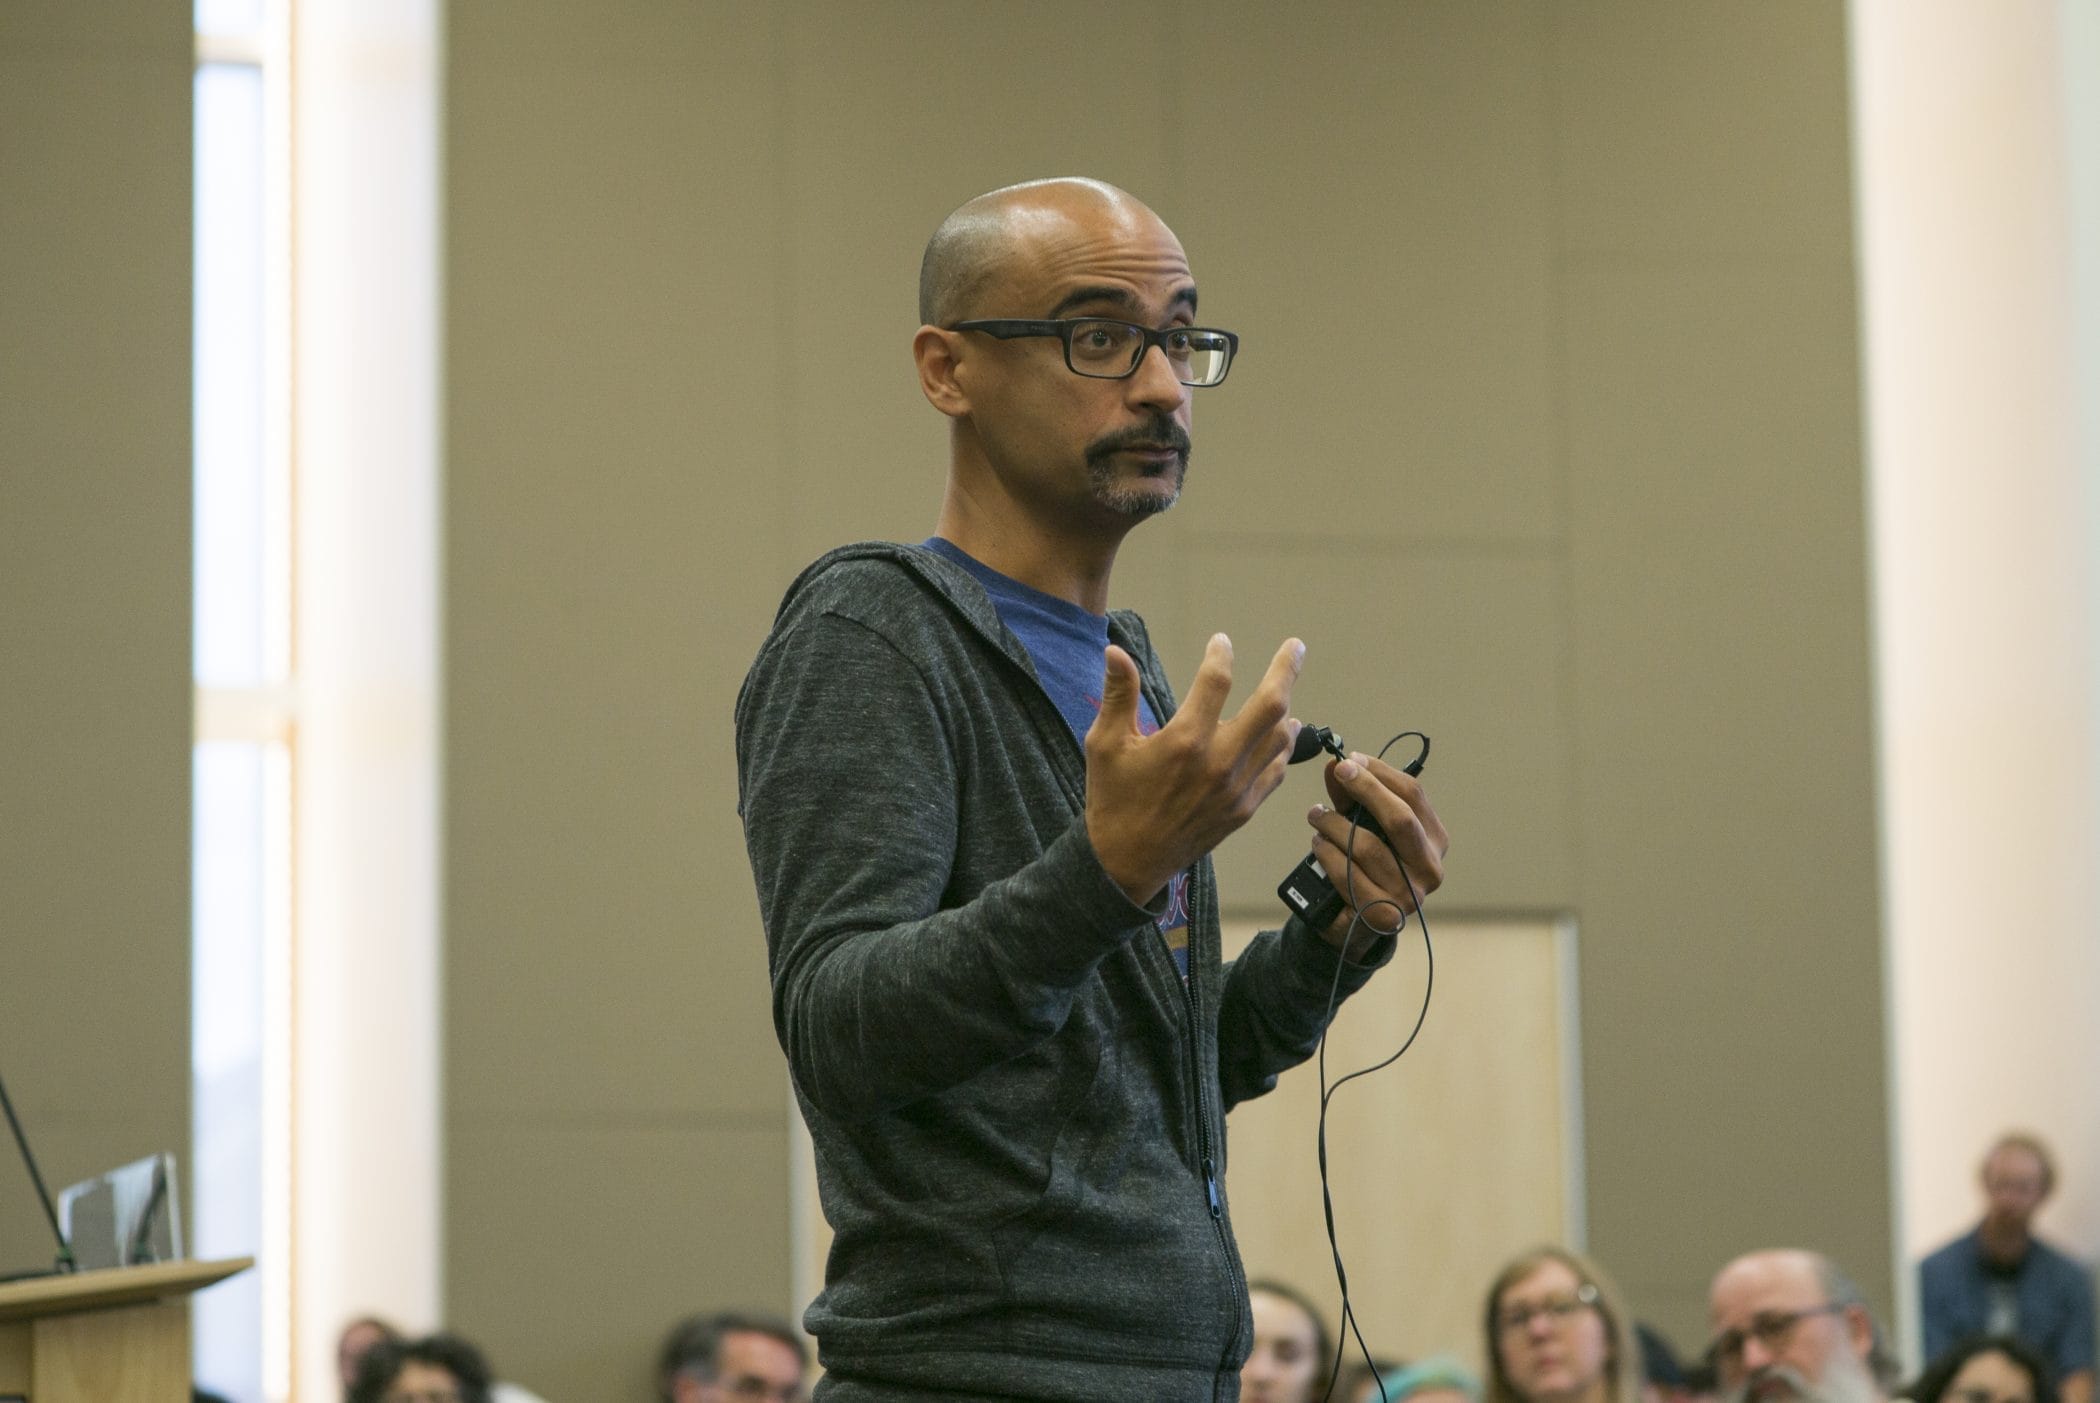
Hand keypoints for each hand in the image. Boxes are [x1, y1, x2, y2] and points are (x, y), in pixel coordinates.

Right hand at [1085, 633, 1304, 904]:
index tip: (1221, 642)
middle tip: (1295, 647)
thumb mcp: (1105, 744)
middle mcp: (1219, 762)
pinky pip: (1275, 772)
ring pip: (1280, 739)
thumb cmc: (1113, 800)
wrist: (1126, 863)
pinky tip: (1280, 736)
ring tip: (1284, 693)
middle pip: (1271, 705)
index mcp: (1185, 741)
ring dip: (1286, 710)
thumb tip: (1115, 651)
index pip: (1216, 681)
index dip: (1221, 655)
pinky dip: (1281, 749)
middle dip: (1286, 670)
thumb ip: (1118, 695)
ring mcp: (1237, 788)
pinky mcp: (1243, 810)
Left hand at [1305, 751, 1447, 952]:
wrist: (1357, 923)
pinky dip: (1328, 855)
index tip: (1350, 759)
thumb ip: (1351, 797)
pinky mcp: (1383, 916)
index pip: (1414, 796)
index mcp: (1435, 840)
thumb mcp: (1362, 826)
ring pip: (1368, 847)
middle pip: (1400, 818)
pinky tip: (1318, 845)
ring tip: (1317, 817)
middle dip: (1365, 789)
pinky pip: (1349, 875)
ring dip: (1335, 825)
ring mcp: (1409, 895)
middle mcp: (1430, 868)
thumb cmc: (1364, 865)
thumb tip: (1335, 765)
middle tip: (1337, 772)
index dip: (1380, 773)